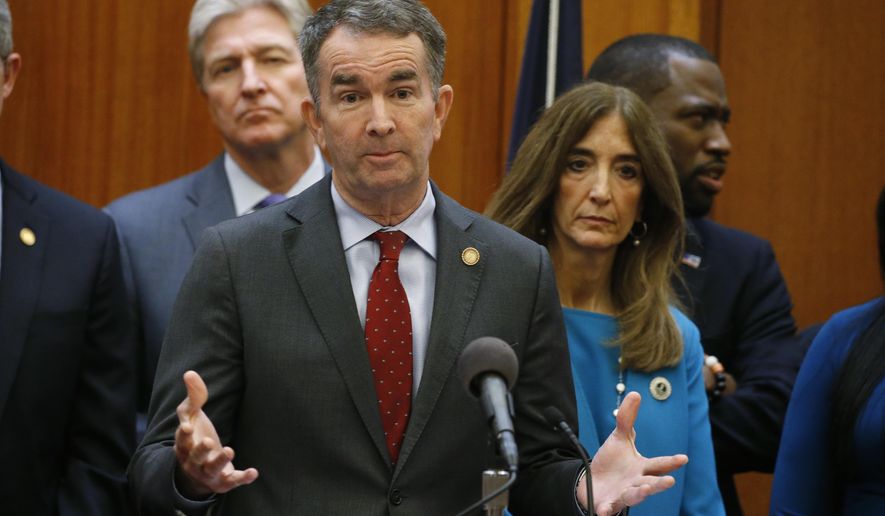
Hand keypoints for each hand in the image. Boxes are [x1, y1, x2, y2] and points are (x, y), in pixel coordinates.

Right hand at [174, 370, 257, 497]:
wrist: (198, 471)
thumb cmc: (195, 436)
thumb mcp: (192, 415)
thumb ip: (193, 396)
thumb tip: (190, 373)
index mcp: (184, 445)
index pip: (181, 441)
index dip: (182, 435)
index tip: (187, 427)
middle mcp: (194, 462)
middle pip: (195, 457)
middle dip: (201, 450)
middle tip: (208, 441)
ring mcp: (208, 473)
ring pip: (212, 470)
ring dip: (220, 462)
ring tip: (229, 450)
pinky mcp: (224, 481)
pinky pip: (232, 481)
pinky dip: (242, 478)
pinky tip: (254, 472)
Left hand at [578, 392, 687, 515]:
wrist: (593, 481)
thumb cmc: (612, 462)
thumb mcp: (620, 438)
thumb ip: (627, 419)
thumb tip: (635, 393)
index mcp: (642, 468)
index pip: (659, 465)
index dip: (670, 462)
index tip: (683, 458)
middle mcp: (637, 483)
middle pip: (651, 483)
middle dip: (659, 483)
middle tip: (669, 481)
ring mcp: (623, 494)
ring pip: (634, 496)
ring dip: (639, 494)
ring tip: (644, 489)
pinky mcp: (609, 504)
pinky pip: (609, 508)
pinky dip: (608, 511)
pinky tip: (604, 511)